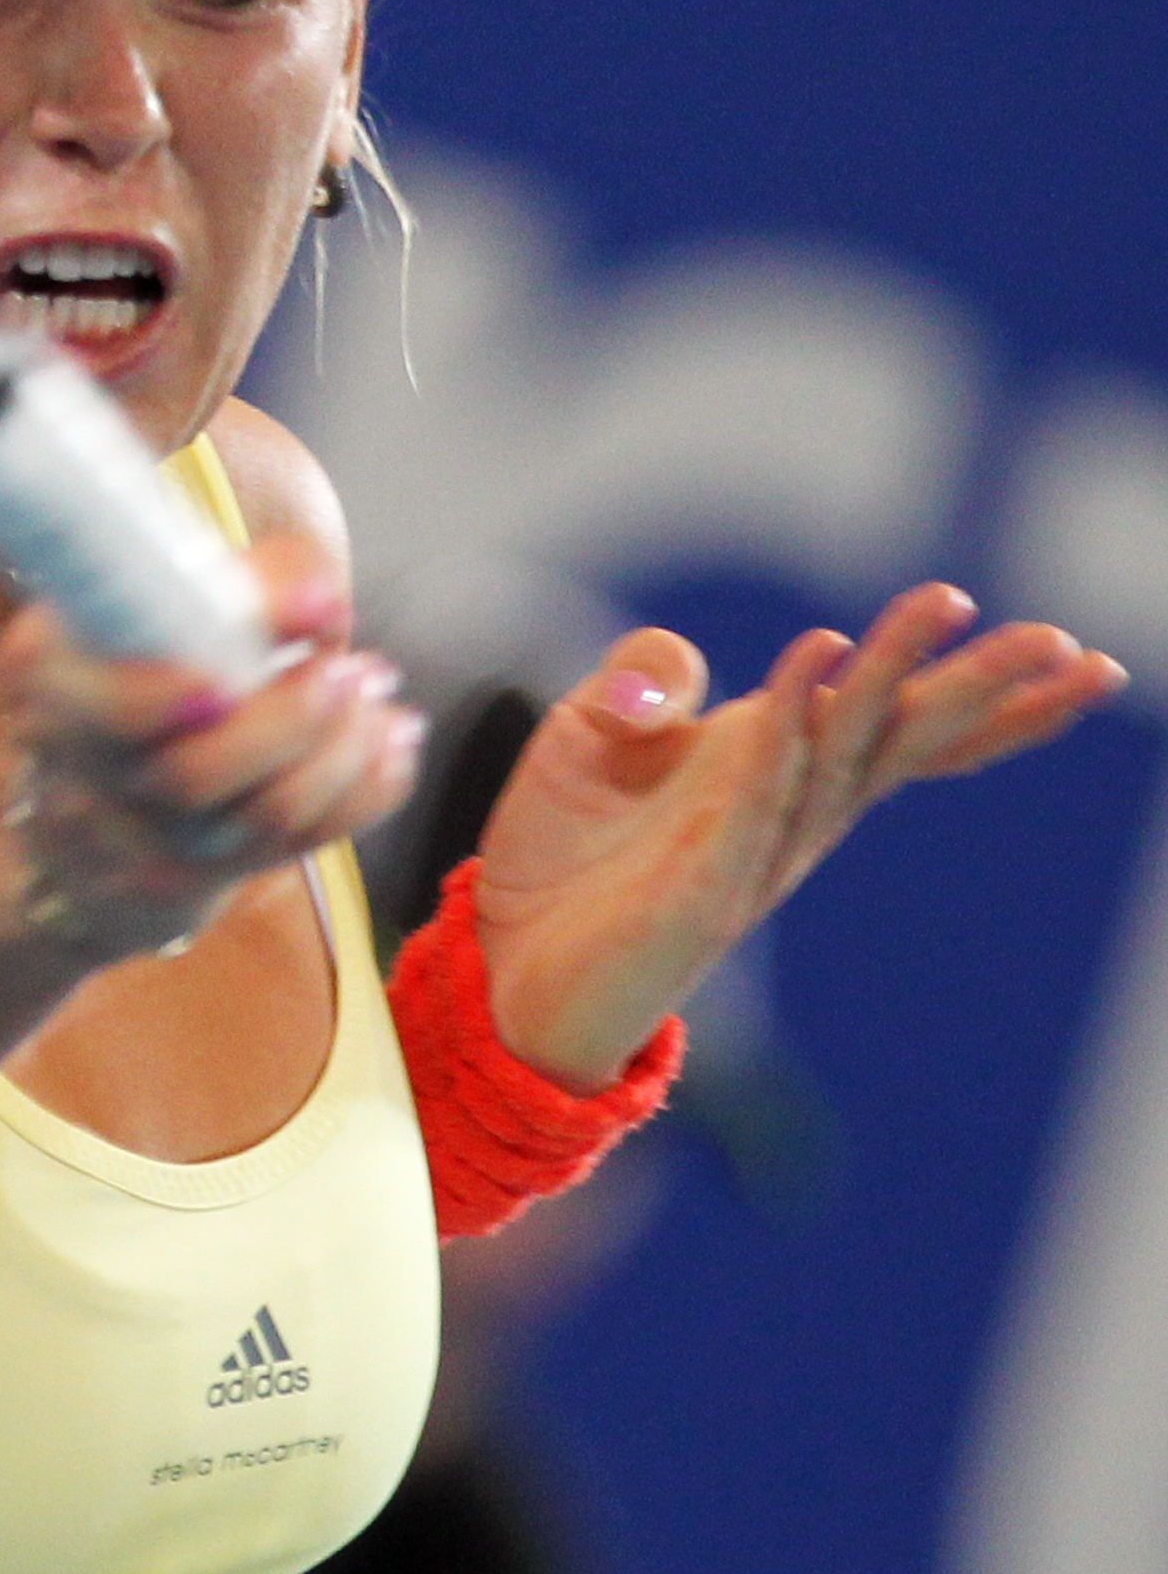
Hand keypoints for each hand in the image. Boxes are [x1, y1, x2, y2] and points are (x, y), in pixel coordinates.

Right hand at [0, 536, 421, 960]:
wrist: (84, 818)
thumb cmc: (138, 672)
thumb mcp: (153, 605)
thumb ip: (238, 585)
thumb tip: (320, 602)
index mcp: (49, 673)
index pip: (87, 695)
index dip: (160, 694)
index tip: (228, 679)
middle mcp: (81, 769)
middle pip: (188, 775)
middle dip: (293, 719)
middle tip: (354, 669)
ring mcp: (136, 842)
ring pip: (259, 815)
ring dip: (345, 751)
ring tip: (378, 698)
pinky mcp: (194, 884)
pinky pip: (302, 842)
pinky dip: (367, 788)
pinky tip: (389, 743)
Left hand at [475, 585, 1126, 1089]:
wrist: (500, 967)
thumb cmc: (564, 855)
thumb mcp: (595, 732)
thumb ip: (648, 677)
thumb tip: (679, 680)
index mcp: (778, 770)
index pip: (897, 726)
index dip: (982, 693)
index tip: (1073, 652)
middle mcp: (785, 815)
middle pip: (901, 741)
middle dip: (981, 688)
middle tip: (1068, 644)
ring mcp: (751, 856)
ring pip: (842, 755)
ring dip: (893, 676)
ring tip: (948, 605)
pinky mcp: (700, 891)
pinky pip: (753, 798)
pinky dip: (785, 729)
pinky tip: (815, 665)